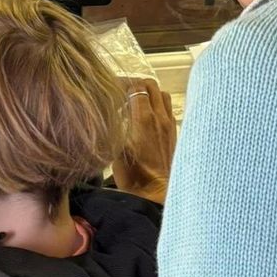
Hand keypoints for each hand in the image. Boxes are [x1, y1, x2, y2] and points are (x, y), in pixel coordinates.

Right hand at [112, 77, 175, 203]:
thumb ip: (111, 124)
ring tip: (135, 100)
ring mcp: (169, 125)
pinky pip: (168, 109)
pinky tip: (146, 117)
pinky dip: (157, 105)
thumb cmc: (133, 174)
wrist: (154, 193)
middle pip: (151, 85)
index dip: (122, 83)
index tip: (111, 88)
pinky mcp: (173, 134)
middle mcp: (160, 118)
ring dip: (149, 93)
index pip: (136, 86)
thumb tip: (103, 109)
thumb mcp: (114, 147)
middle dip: (135, 84)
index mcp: (144, 118)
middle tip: (121, 91)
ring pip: (163, 95)